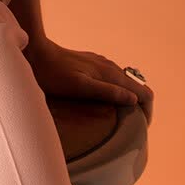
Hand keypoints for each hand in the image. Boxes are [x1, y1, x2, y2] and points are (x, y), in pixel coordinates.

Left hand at [24, 34, 153, 124]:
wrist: (37, 53)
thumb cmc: (55, 74)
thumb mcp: (81, 86)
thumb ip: (107, 91)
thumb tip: (133, 99)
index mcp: (110, 73)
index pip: (144, 92)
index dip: (147, 111)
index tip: (141, 129)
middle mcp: (110, 67)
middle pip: (138, 88)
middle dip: (141, 108)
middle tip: (133, 131)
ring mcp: (101, 65)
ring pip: (126, 85)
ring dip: (130, 102)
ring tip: (123, 122)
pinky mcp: (92, 66)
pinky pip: (113, 81)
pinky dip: (118, 94)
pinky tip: (108, 104)